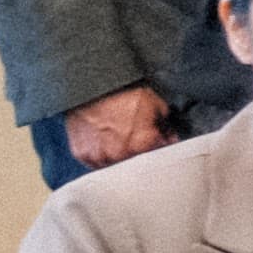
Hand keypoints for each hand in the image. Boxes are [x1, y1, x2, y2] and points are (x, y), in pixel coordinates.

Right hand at [58, 83, 174, 166]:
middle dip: (140, 154)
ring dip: (119, 157)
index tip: (157, 142)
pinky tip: (104, 142)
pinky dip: (100, 156)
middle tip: (136, 138)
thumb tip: (170, 138)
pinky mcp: (82, 154)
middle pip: (135, 164)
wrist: (92, 87)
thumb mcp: (155, 104)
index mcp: (142, 145)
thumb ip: (166, 126)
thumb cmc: (123, 94)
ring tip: (118, 139)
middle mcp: (120, 155)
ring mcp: (99, 156)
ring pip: (114, 166)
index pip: (158, 157)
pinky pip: (95, 163)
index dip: (158, 148)